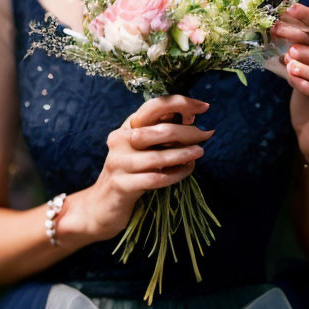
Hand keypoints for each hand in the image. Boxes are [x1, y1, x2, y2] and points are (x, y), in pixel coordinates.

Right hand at [65, 95, 214, 242]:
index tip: (204, 107)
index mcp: (128, 126)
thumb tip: (192, 116)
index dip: (181, 103)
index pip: (154, 105)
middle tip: (206, 135)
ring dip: (183, 154)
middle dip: (187, 132)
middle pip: (159, 130)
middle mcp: (120, 139)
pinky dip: (174, 175)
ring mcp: (118, 162)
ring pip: (157, 157)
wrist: (102, 205)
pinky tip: (187, 171)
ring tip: (199, 152)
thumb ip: (162, 132)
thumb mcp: (144, 147)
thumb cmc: (131, 172)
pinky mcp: (121, 185)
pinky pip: (154, 179)